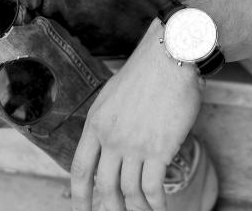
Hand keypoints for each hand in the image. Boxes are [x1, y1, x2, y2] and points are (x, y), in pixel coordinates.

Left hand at [71, 20, 203, 210]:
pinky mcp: (158, 149)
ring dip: (136, 210)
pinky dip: (156, 205)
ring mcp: (134, 145)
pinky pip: (152, 188)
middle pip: (104, 187)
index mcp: (96, 123)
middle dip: (110, 208)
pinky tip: (160, 209)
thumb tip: (111, 148)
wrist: (170, 56)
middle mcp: (111, 137)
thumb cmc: (148, 72)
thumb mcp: (114, 95)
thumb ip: (108, 123)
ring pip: (129, 192)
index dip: (80, 196)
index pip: (80, 169)